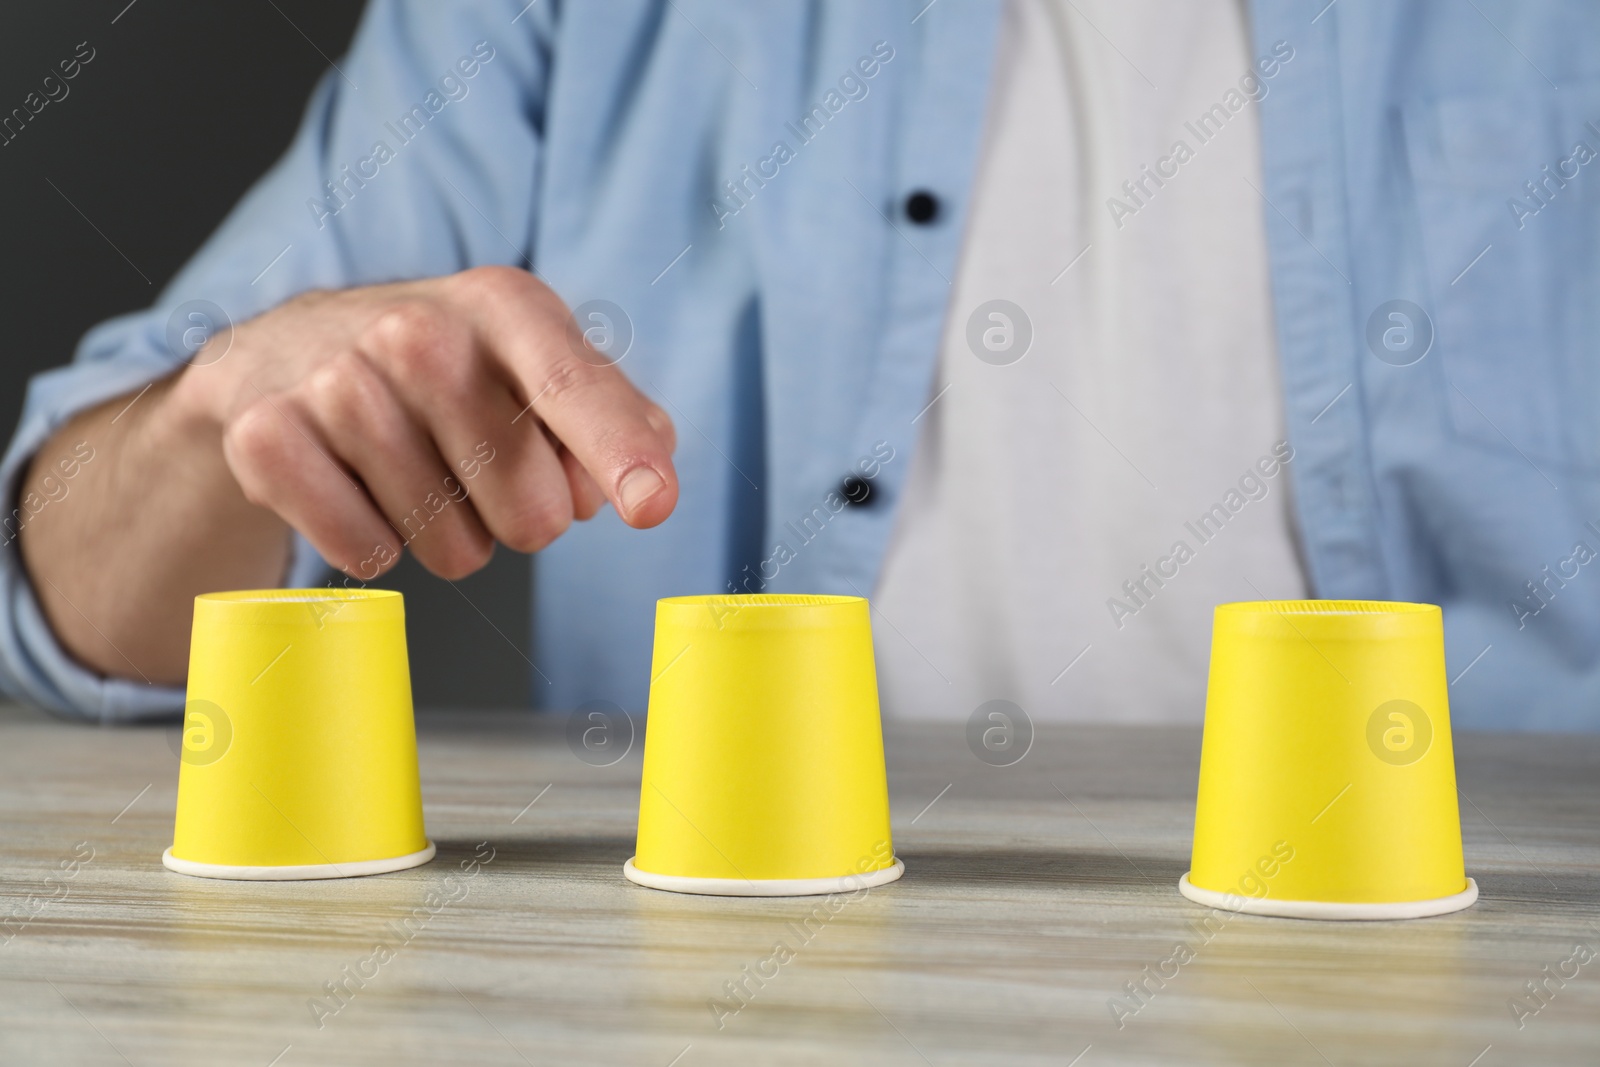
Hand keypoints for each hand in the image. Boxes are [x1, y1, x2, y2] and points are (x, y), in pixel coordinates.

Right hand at [170, 266, 677, 580]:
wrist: (283, 355)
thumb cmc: (440, 371)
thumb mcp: (533, 365)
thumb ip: (611, 418)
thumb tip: (648, 481)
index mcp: (503, 306)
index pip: (571, 386)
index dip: (618, 451)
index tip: (652, 504)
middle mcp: (415, 330)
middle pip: (528, 509)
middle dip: (523, 520)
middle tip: (483, 477)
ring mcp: (335, 382)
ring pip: (449, 545)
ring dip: (448, 536)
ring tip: (416, 475)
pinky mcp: (268, 438)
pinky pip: (367, 552)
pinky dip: (376, 545)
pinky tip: (357, 491)